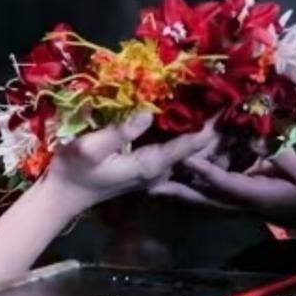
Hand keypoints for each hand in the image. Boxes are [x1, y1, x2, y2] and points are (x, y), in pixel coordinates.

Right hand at [37, 111, 216, 216]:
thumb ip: (121, 131)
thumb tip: (148, 111)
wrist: (62, 197)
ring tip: (222, 106)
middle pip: (195, 150)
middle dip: (214, 127)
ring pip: (188, 151)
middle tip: (232, 99)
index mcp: (151, 165)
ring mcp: (154, 171)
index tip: (227, 103)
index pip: (189, 144)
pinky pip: (175, 151)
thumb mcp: (91, 147)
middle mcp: (159, 170)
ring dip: (204, 132)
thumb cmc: (74, 171)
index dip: (209, 124)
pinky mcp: (147, 167)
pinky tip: (193, 118)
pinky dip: (188, 136)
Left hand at [151, 152, 295, 226]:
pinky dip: (207, 189)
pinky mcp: (260, 199)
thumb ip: (276, 153)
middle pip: (207, 201)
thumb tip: (251, 140)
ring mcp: (255, 205)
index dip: (199, 170)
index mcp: (260, 197)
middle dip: (179, 194)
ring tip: (160, 186)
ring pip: (213, 202)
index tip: (177, 156)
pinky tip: (195, 182)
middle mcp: (251, 205)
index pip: (222, 183)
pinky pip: (226, 196)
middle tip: (149, 187)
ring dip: (187, 194)